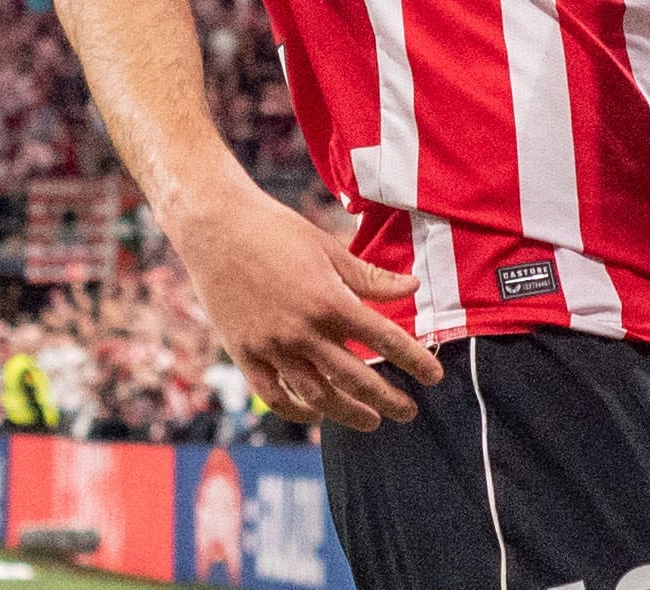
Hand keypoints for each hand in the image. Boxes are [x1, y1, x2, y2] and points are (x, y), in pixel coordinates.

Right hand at [171, 188, 444, 430]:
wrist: (216, 228)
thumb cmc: (277, 230)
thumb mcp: (329, 247)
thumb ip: (370, 276)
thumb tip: (413, 288)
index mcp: (329, 301)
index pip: (384, 339)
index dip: (413, 360)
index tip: (434, 376)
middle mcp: (303, 331)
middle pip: (355, 377)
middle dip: (387, 399)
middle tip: (409, 412)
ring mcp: (271, 347)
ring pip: (317, 395)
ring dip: (348, 413)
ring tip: (371, 422)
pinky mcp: (245, 354)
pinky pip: (275, 395)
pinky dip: (298, 412)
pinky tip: (318, 415)